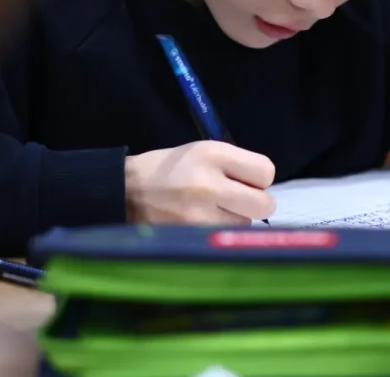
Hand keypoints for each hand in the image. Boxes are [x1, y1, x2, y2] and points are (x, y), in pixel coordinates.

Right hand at [125, 141, 275, 224]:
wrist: (124, 192)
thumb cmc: (167, 169)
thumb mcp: (200, 151)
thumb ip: (234, 164)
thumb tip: (263, 187)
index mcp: (213, 154)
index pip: (266, 172)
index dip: (260, 179)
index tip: (246, 180)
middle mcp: (209, 184)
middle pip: (264, 204)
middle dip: (256, 204)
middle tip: (238, 201)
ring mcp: (200, 216)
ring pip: (244, 225)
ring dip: (234, 220)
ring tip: (210, 210)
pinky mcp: (191, 238)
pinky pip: (223, 238)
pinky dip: (218, 234)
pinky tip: (201, 223)